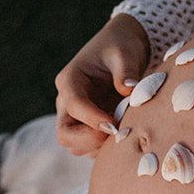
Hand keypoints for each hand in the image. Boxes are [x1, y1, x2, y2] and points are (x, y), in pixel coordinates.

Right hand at [54, 13, 150, 155]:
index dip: (92, 118)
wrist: (123, 48)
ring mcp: (77, 116)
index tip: (113, 125)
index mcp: (70, 80)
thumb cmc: (121, 46)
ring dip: (99, 145)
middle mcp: (67, 101)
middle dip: (88, 140)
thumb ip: (125, 71)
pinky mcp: (89, 125)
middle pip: (64, 134)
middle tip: (116, 134)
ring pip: (76, 145)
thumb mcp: (124, 53)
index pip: (74, 105)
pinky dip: (106, 147)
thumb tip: (129, 89)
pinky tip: (126, 133)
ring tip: (124, 131)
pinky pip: (91, 146)